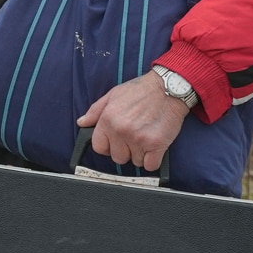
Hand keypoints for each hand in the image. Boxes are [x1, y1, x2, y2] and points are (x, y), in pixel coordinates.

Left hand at [76, 70, 190, 171]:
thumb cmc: (142, 90)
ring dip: (141, 154)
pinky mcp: (156, 144)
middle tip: (135, 137)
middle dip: (126, 150)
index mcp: (108, 120)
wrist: (170, 87)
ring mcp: (138, 139)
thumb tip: (82, 123)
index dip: (108, 146)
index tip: (116, 141)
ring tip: (147, 137)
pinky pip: (150, 165)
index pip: (99, 147)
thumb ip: (95, 111)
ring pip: (135, 162)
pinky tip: (155, 147)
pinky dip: (153, 160)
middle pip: (117, 158)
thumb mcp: (113, 95)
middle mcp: (121, 130)